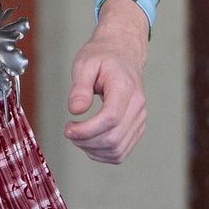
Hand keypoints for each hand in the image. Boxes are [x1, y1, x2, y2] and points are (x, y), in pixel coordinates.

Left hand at [64, 0, 149, 164]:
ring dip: (92, 150)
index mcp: (125, 88)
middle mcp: (137, 105)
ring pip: (117, 149)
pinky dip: (102, 154)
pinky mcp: (137, 127)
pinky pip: (121, 151)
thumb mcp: (84, 63)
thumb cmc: (103, 57)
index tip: (68, 127)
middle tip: (69, 131)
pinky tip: (89, 143)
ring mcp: (139, 118)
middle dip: (85, 141)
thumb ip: (80, 87)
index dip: (87, 130)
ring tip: (77, 136)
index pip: (110, 118)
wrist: (123, 54)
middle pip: (113, 137)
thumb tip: (76, 110)